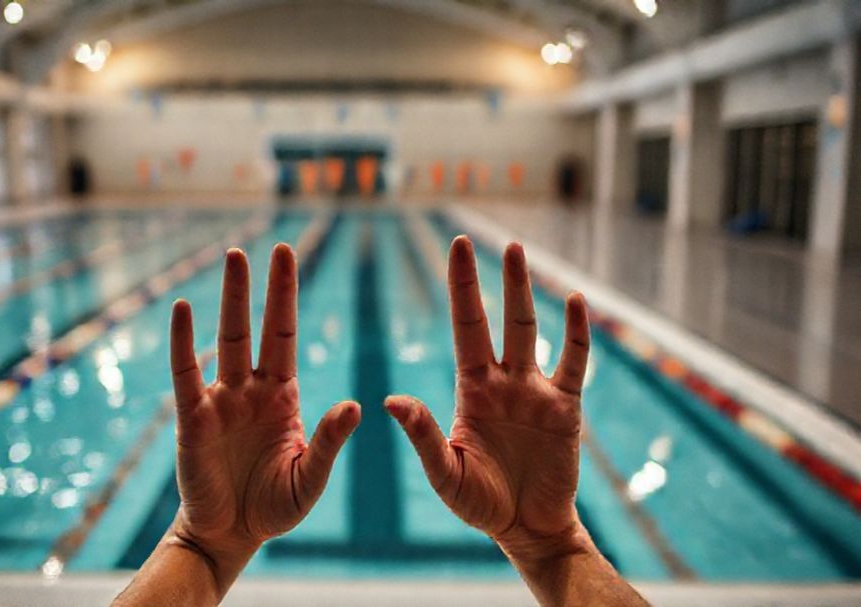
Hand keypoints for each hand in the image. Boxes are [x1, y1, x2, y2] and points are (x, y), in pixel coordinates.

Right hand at [170, 244, 360, 576]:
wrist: (231, 535)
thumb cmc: (273, 507)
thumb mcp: (308, 477)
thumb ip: (329, 442)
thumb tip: (357, 405)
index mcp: (282, 397)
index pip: (283, 335)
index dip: (285, 297)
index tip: (287, 256)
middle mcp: (250, 390)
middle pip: (254, 328)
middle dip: (258, 288)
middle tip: (260, 246)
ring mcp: (220, 401)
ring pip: (224, 341)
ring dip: (229, 300)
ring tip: (232, 258)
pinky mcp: (192, 420)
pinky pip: (186, 375)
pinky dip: (184, 342)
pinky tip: (183, 309)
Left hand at [385, 236, 589, 556]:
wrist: (527, 528)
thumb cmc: (481, 504)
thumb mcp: (446, 474)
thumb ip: (423, 436)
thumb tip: (390, 399)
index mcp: (472, 390)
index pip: (464, 327)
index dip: (460, 288)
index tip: (455, 248)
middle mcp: (503, 381)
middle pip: (496, 319)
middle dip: (488, 279)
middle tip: (483, 239)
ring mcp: (536, 392)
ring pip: (531, 330)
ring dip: (525, 291)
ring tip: (518, 251)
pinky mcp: (566, 409)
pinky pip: (573, 364)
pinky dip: (576, 333)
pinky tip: (573, 300)